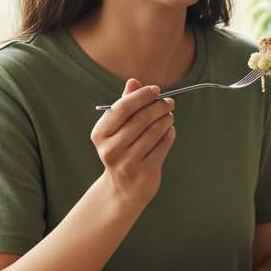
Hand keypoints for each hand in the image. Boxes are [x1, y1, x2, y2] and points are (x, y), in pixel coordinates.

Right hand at [91, 79, 175, 207]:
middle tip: (169, 102)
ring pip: (154, 131)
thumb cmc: (122, 150)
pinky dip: (170, 134)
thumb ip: (124, 105)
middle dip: (159, 107)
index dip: (141, 96)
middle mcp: (111, 149)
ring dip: (166, 119)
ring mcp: (128, 162)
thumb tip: (134, 81)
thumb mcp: (117, 130)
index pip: (122, 108)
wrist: (123, 189)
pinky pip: (163, 145)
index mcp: (100, 134)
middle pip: (141, 119)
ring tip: (170, 115)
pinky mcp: (145, 171)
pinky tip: (169, 130)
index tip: (156, 89)